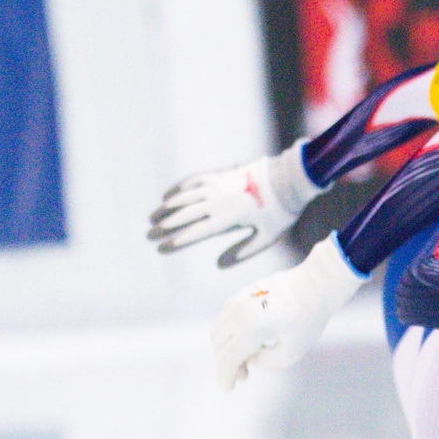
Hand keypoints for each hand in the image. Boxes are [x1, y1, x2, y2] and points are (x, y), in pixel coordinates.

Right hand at [147, 147, 319, 267]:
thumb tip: (218, 264)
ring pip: (184, 196)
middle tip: (149, 236)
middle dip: (164, 226)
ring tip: (153, 218)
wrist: (289, 179)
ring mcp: (217, 184)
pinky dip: (178, 189)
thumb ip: (243, 251)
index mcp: (227, 218)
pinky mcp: (220, 174)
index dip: (176, 241)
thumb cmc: (280, 212)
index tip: (161, 248)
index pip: (194, 233)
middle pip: (184, 215)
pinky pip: (192, 180)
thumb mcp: (266, 237)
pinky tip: (168, 196)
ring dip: (166, 208)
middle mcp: (217, 200)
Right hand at [211, 242, 365, 389]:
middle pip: (220, 346)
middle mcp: (240, 311)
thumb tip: (250, 358)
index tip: (228, 388)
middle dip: (228, 365)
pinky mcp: (240, 294)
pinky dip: (229, 334)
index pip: (229, 357)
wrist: (315, 284)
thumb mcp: (293, 351)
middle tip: (245, 375)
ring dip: (227, 350)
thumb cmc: (308, 318)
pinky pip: (224, 320)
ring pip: (219, 332)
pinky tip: (248, 342)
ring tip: (248, 358)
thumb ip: (267, 362)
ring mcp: (237, 300)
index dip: (225, 376)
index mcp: (253, 326)